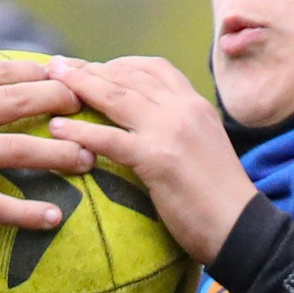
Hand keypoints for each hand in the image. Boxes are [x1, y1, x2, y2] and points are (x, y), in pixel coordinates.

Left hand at [43, 55, 257, 267]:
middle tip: (58, 66)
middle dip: (90, 68)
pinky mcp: (158, 159)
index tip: (93, 67)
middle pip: (128, 76)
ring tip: (51, 82)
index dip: (119, 64)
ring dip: (79, 86)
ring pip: (117, 98)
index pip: (154, 68)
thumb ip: (180, 132)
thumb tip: (150, 132)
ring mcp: (171, 131)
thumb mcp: (204, 150)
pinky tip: (58, 129)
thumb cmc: (222, 201)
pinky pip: (110, 138)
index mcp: (196, 105)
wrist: (242, 229)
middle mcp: (184, 109)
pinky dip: (81, 132)